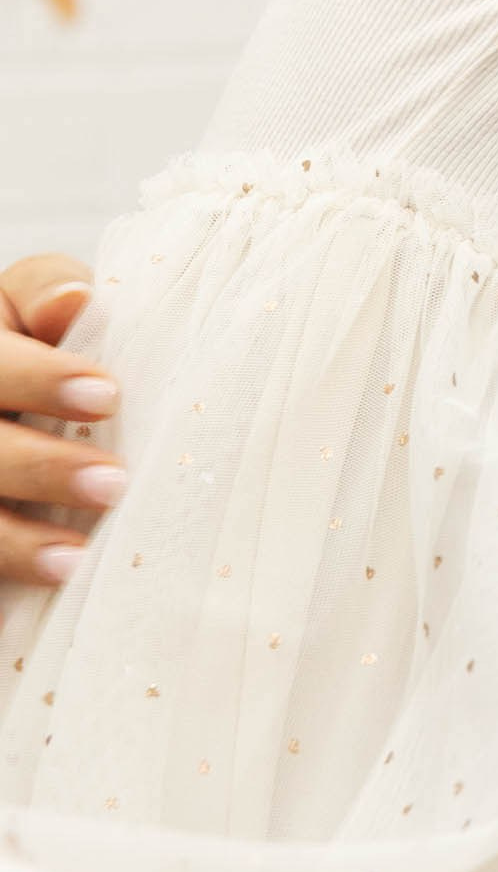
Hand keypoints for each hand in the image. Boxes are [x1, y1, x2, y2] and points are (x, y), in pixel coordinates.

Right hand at [0, 255, 120, 589]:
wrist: (6, 395)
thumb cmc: (28, 338)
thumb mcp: (26, 302)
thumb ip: (44, 292)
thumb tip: (74, 299)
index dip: (42, 379)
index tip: (107, 396)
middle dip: (40, 467)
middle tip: (112, 484)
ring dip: (15, 541)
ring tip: (76, 557)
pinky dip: (7, 568)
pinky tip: (51, 580)